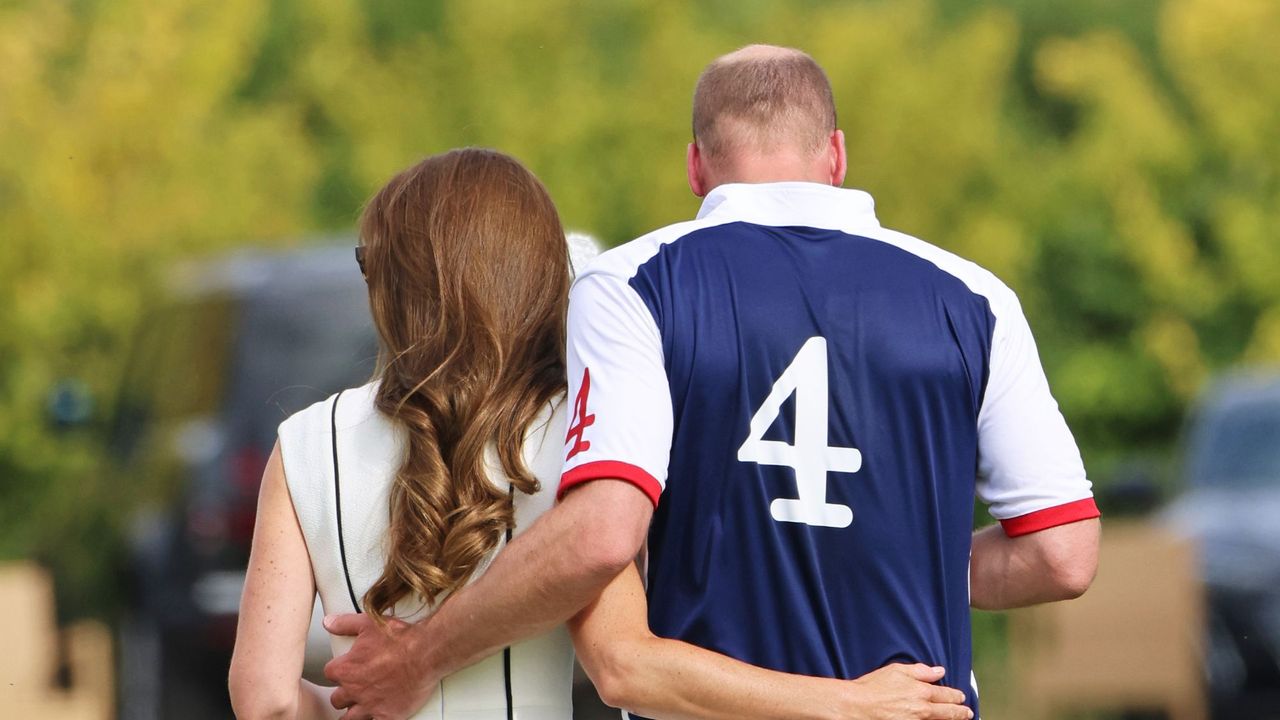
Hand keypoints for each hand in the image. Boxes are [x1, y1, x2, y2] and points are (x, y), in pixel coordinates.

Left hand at [323, 613, 435, 719]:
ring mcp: (370, 705)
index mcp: (347, 669)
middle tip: (355, 689)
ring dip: (353, 712)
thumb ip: (345, 624)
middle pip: (338, 699)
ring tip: (360, 708)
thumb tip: (329, 622)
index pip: (330, 674)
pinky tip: (378, 715)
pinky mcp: (387, 715)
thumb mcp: (369, 623)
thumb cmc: (400, 638)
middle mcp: (355, 689)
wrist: (426, 653)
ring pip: (350, 718)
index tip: (345, 669)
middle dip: (345, 694)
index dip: (338, 671)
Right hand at [843, 663, 972, 719]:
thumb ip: (920, 670)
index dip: (956, 696)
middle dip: (960, 712)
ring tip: (958, 719)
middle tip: (967, 713)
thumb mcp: (897, 670)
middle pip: (949, 712)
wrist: (858, 706)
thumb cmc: (873, 687)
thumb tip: (939, 671)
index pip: (946, 695)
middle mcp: (923, 709)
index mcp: (921, 691)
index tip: (961, 697)